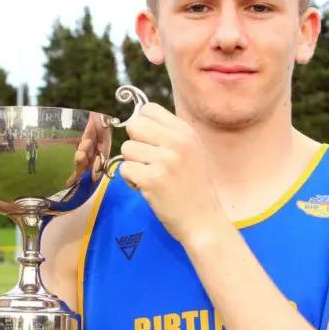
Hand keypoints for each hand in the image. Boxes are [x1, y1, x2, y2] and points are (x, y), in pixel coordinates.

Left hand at [119, 103, 225, 242]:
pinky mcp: (152, 179)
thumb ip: (168, 134)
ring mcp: (165, 160)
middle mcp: (177, 142)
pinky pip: (125, 169)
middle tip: (146, 160)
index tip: (148, 141)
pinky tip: (146, 187)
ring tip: (149, 176)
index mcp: (185, 132)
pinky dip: (131, 180)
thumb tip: (137, 119)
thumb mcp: (191, 151)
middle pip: (134, 125)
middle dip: (135, 143)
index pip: (149, 109)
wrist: (203, 220)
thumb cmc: (194, 187)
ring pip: (127, 148)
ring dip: (133, 164)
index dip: (143, 125)